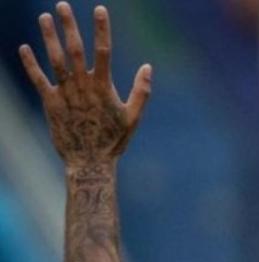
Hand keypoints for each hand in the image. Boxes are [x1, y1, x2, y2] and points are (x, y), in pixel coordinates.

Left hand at [19, 3, 150, 168]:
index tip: (100, 9)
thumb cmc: (114, 141)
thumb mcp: (133, 117)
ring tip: (44, 17)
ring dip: (49, 37)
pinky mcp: (50, 103)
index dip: (101, 29)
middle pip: (75, 49)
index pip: (103, 51)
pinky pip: (38, 80)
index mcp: (104, 87)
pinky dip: (30, 64)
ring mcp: (65, 94)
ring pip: (55, 60)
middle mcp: (83, 87)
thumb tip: (147, 66)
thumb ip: (141, 91)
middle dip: (69, 26)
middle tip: (62, 4)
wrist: (89, 162)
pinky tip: (24, 48)